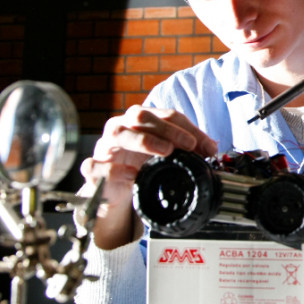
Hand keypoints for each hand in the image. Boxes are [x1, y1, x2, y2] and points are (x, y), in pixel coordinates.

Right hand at [80, 105, 216, 248]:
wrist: (116, 189)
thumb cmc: (141, 163)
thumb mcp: (167, 153)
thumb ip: (188, 147)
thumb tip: (212, 148)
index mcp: (140, 120)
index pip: (166, 115)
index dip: (189, 129)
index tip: (206, 147)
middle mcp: (120, 127)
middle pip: (140, 116)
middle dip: (168, 129)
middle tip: (188, 145)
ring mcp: (104, 146)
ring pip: (118, 133)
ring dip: (145, 141)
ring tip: (166, 152)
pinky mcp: (92, 168)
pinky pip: (96, 164)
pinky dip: (115, 169)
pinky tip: (133, 174)